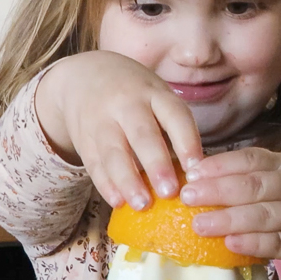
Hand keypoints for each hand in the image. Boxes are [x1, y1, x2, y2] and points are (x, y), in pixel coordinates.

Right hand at [34, 51, 203, 209]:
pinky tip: (117, 201)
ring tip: (142, 204)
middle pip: (142, 135)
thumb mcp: (156, 95)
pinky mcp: (84, 138)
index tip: (196, 169)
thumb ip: (171, 127)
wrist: (84, 75)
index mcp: (153, 93)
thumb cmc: (134, 94)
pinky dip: (105, 183)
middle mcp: (127, 104)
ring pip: (114, 152)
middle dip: (156, 164)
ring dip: (128, 180)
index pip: (174, 116)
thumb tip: (196, 173)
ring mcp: (101, 121)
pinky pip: (93, 162)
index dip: (186, 142)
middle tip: (169, 192)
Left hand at [181, 147, 280, 266]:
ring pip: (264, 216)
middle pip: (254, 187)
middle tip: (187, 197)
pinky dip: (253, 244)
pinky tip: (231, 244)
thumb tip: (195, 176)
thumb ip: (246, 174)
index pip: (251, 160)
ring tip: (199, 224)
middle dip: (217, 191)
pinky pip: (278, 244)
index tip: (191, 172)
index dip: (220, 165)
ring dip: (229, 220)